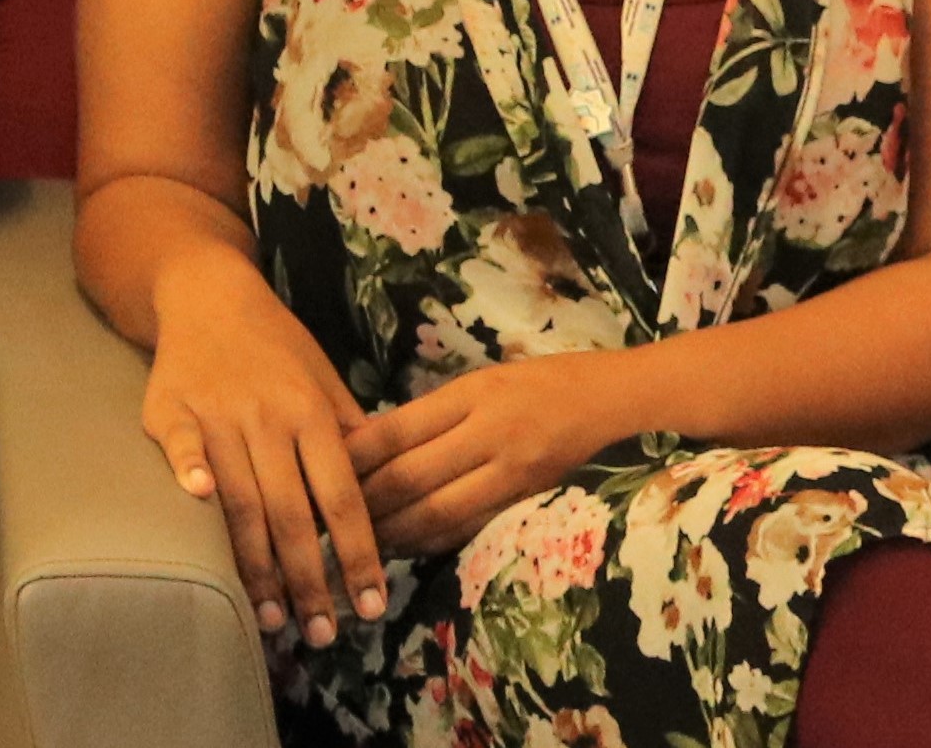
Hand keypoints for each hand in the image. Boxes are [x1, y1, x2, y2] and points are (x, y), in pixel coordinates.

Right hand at [133, 261, 383, 644]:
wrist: (209, 294)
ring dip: (255, 565)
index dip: (359, 554)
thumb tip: (389, 499)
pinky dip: (190, 472)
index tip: (371, 606)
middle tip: (322, 634)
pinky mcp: (172, 409)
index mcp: (312, 414)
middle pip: (293, 513)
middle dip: (310, 581)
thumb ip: (352, 439)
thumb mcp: (326, 383)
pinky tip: (200, 506)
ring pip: (241, 499)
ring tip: (270, 618)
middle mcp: (269, 417)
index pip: (344, 498)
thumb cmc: (276, 349)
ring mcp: (219, 413)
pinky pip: (182, 447)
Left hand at [348, 350, 637, 557]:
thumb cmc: (538, 381)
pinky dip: (430, 542)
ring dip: (392, 532)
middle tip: (325, 517)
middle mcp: (488, 434)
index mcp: (472, 395)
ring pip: (436, 513)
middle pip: (410, 477)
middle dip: (364, 502)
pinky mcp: (524, 502)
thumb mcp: (481, 381)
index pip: (398, 430)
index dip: (357, 457)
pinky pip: (467, 528)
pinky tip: (403, 549)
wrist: (607, 401)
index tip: (323, 470)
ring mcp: (509, 474)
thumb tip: (371, 445)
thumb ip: (431, 414)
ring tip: (357, 541)